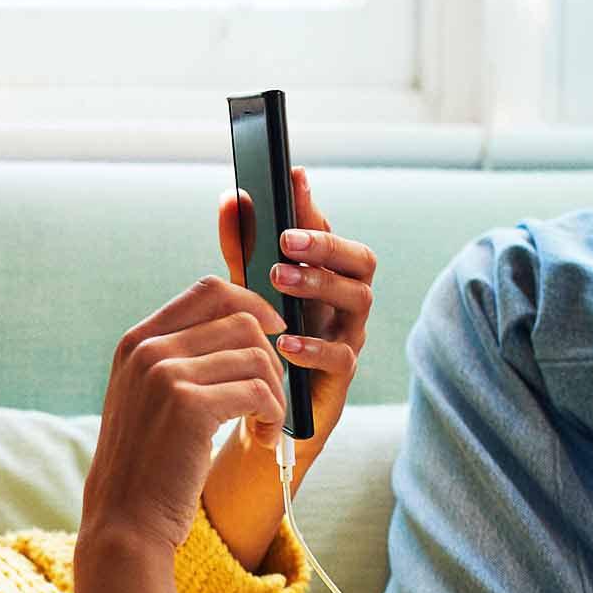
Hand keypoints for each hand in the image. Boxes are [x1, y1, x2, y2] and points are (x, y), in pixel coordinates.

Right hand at [82, 275, 289, 554]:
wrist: (126, 521)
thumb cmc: (147, 466)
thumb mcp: (148, 399)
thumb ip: (178, 359)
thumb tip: (244, 324)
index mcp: (137, 342)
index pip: (209, 290)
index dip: (252, 303)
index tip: (273, 333)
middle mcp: (148, 350)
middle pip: (241, 320)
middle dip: (271, 359)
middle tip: (270, 399)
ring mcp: (165, 374)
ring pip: (256, 356)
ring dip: (276, 393)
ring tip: (267, 426)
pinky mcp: (189, 406)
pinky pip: (259, 392)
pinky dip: (274, 416)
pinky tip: (265, 441)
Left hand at [216, 165, 373, 465]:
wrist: (263, 416)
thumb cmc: (260, 345)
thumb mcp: (246, 293)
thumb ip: (241, 249)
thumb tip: (231, 198)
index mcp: (325, 275)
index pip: (328, 231)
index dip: (312, 205)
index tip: (292, 176)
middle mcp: (344, 301)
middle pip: (361, 260)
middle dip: (326, 244)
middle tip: (287, 239)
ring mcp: (348, 336)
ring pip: (359, 299)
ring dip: (320, 284)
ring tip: (280, 279)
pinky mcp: (341, 376)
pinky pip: (341, 355)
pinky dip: (313, 346)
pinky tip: (284, 341)